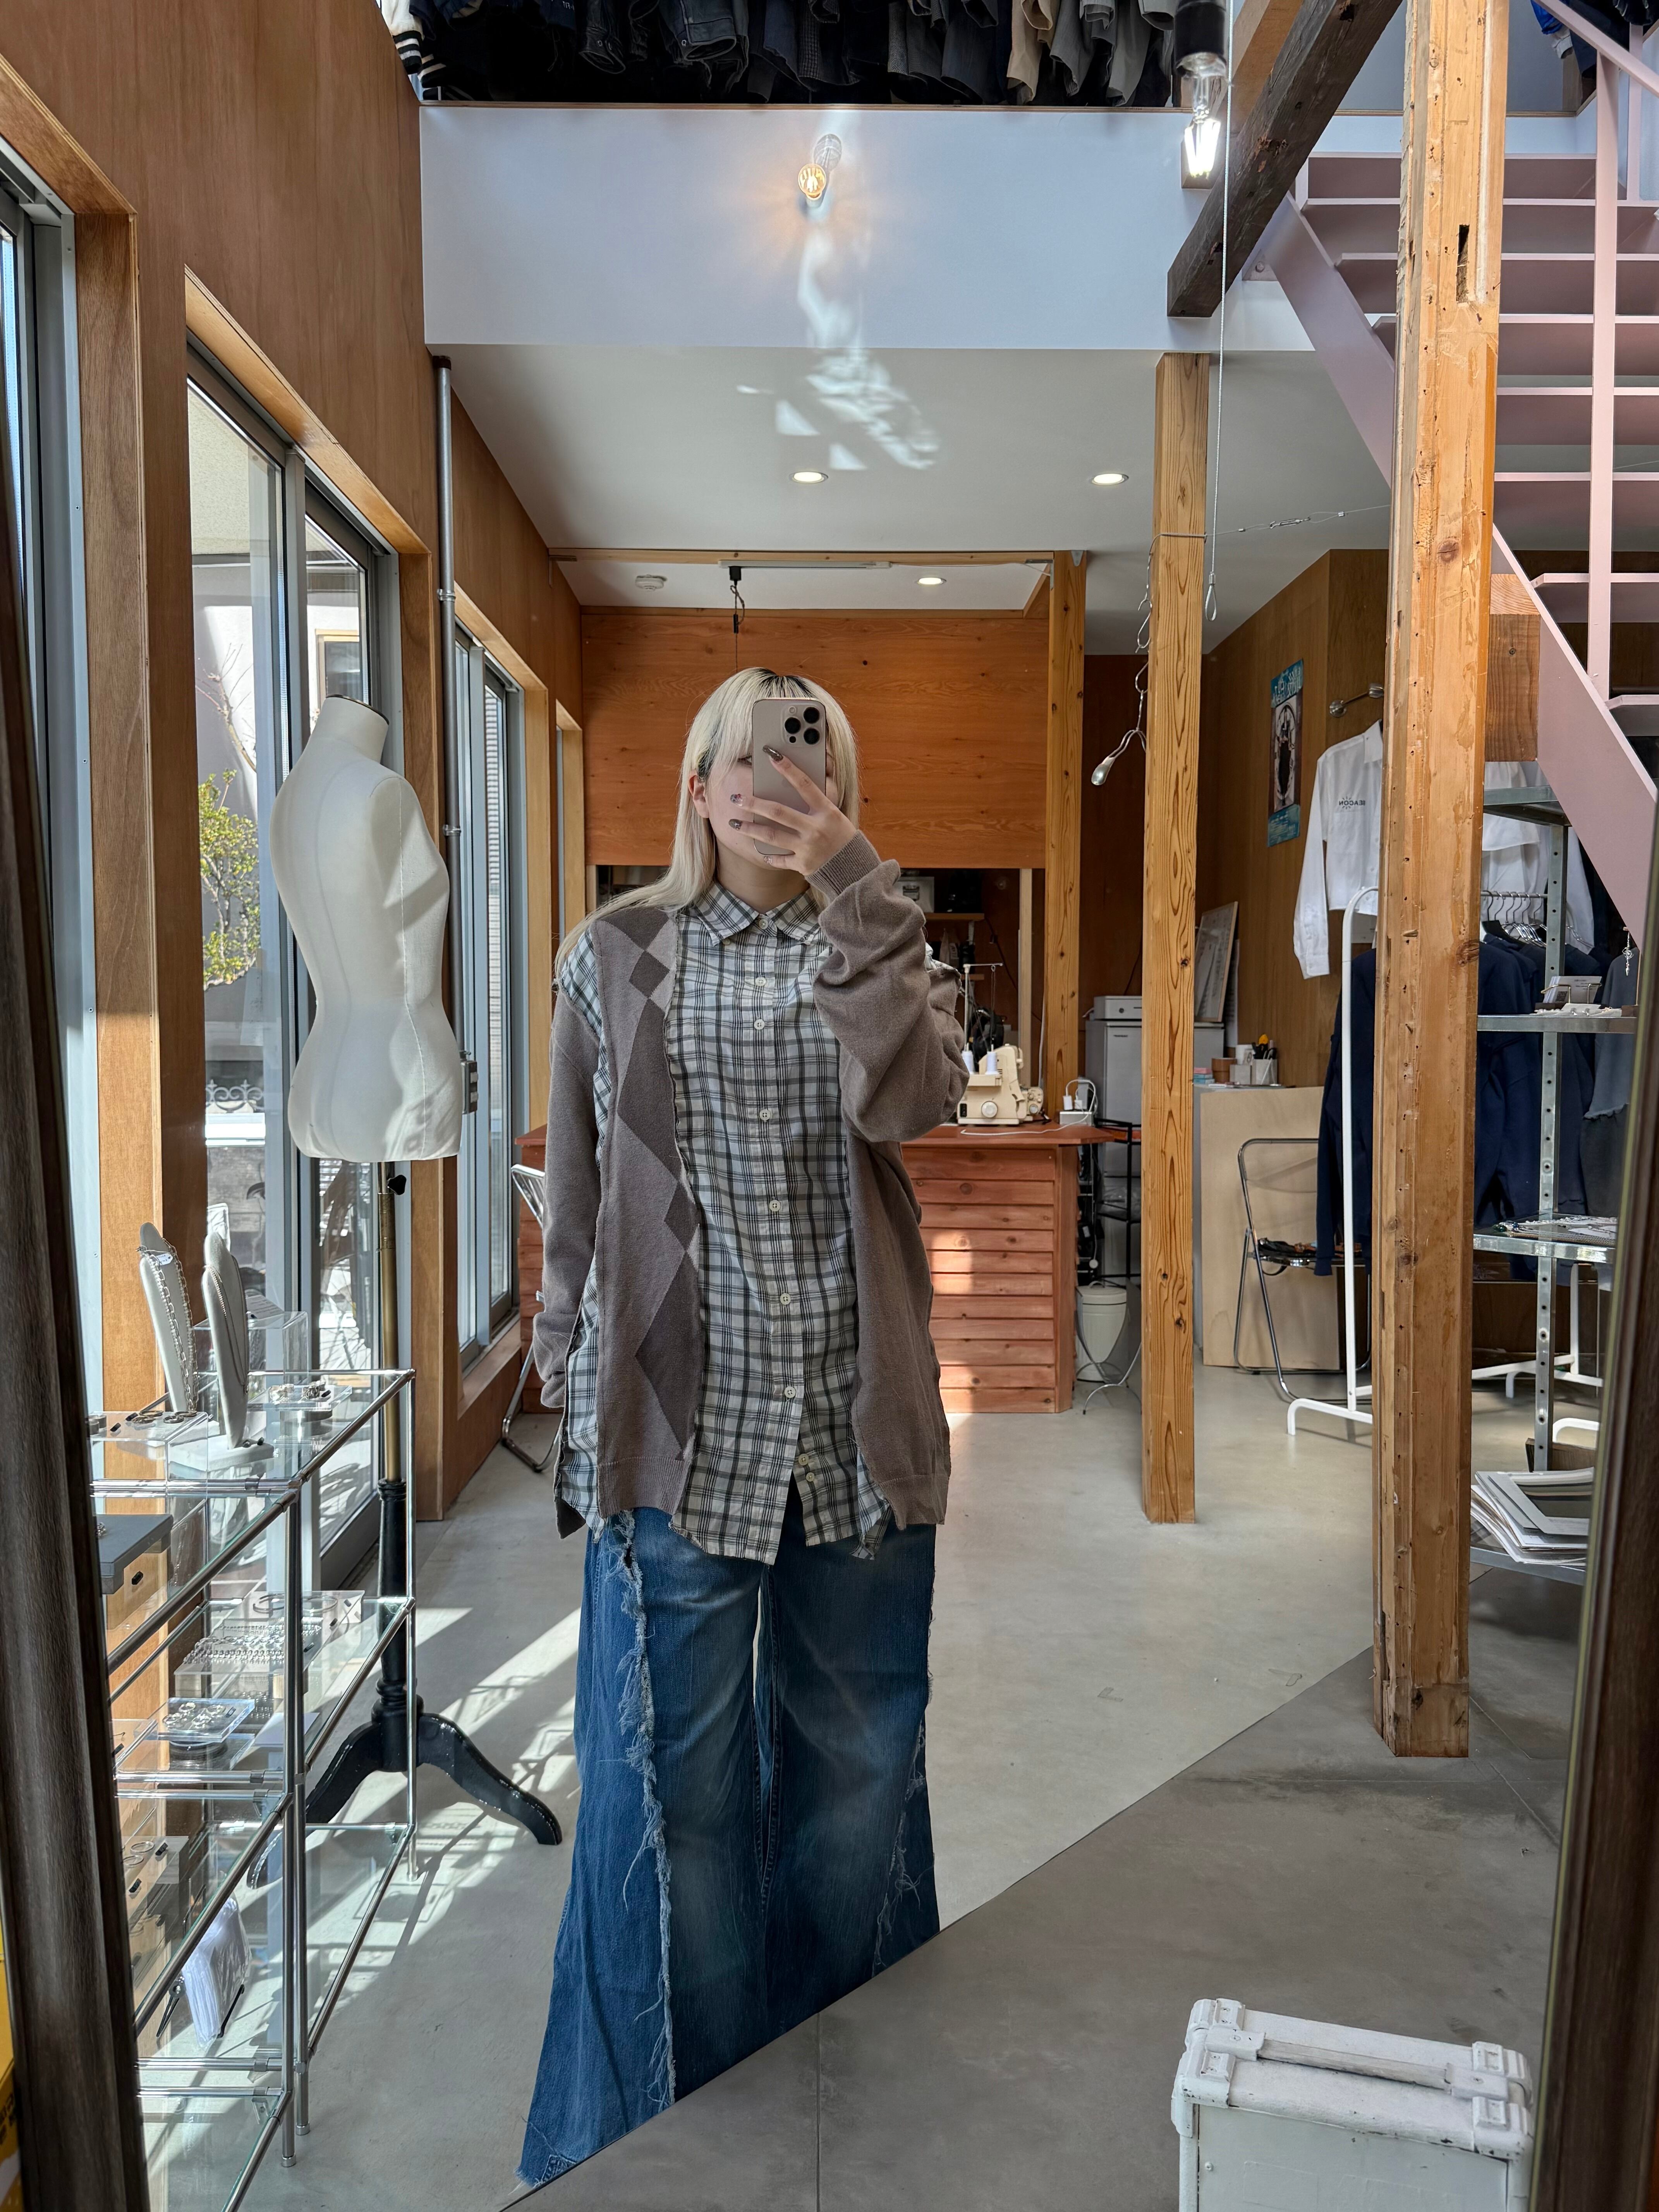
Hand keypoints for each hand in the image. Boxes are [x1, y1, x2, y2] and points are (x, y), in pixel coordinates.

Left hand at [730, 749, 858, 875]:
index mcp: (827, 812)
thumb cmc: (842, 837)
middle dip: (754, 804)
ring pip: (772, 836)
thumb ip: (817, 803)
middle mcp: (815, 828)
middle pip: (778, 812)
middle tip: (736, 798)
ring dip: (750, 829)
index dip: (788, 769)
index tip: (771, 755)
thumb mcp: (836, 816)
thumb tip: (794, 784)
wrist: (854, 868)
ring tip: (734, 824)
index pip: (805, 785)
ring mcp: (808, 848)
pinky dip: (769, 856)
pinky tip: (760, 852)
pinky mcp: (803, 865)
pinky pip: (780, 859)